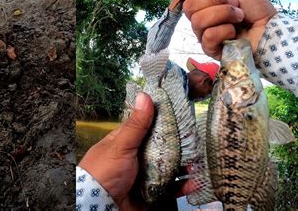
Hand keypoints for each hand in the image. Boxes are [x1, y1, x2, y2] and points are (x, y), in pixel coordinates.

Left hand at [79, 93, 194, 209]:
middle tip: (194, 140)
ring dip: (183, 166)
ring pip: (168, 168)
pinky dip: (182, 186)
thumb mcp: (121, 145)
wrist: (100, 206)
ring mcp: (143, 176)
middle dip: (177, 146)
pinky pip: (170, 189)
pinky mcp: (150, 193)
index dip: (162, 121)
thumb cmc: (103, 173)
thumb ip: (135, 124)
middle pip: (160, 148)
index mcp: (125, 143)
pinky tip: (194, 182)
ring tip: (197, 162)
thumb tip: (144, 97)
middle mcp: (135, 158)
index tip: (180, 115)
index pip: (146, 128)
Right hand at [182, 0, 276, 58]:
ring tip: (238, 18)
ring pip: (198, 21)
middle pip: (189, 7)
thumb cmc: (256, 10)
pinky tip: (234, 33)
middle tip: (234, 5)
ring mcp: (203, 36)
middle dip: (215, 1)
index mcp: (204, 5)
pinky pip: (208, 36)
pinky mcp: (210, 49)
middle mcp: (201, 20)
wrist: (270, 28)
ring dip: (223, 14)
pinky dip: (225, 31)